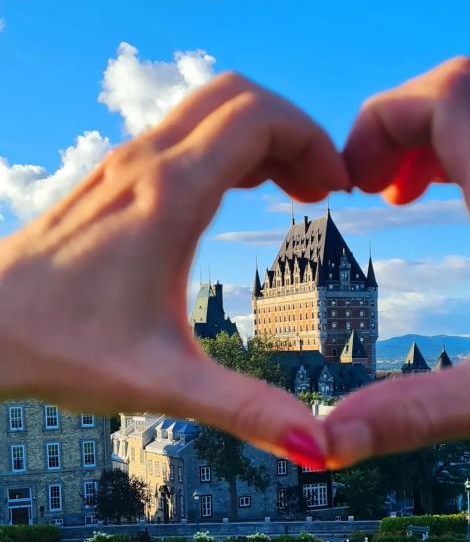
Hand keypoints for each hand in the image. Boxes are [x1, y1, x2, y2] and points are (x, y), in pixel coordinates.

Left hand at [0, 73, 348, 466]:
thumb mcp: (163, 383)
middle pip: (241, 96)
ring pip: (213, 107)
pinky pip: (188, 130)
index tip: (336, 189)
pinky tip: (240, 191)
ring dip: (263, 133)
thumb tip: (316, 445)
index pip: (259, 118)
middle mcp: (147, 162)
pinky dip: (231, 143)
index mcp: (169, 195)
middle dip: (295, 130)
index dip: (312, 141)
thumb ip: (246, 409)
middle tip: (319, 187)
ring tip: (291, 189)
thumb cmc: (61, 347)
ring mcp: (128, 162)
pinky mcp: (117, 174)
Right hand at [324, 56, 469, 467]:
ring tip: (396, 192)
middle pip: (457, 85)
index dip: (383, 119)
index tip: (356, 182)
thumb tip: (328, 442)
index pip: (447, 99)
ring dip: (425, 131)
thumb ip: (411, 416)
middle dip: (395, 121)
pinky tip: (443, 199)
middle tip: (370, 185)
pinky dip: (453, 147)